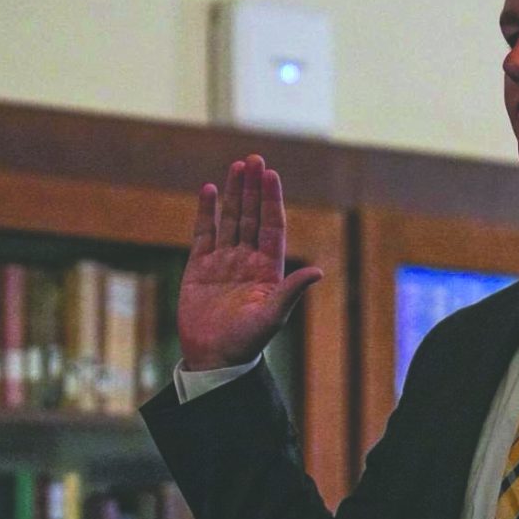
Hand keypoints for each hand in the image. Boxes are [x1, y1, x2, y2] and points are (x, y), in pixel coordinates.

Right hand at [178, 154, 322, 370]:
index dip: (271, 200)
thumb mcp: (272, 316)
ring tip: (236, 166)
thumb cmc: (247, 342)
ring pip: (230, 219)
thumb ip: (291, 291)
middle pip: (251, 216)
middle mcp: (247, 260)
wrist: (214, 359)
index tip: (271, 175)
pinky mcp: (199, 268)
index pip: (272, 226)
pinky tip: (209, 190)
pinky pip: (204, 233)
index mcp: (268, 269)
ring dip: (233, 193)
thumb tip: (319, 272)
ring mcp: (223, 261)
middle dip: (253, 188)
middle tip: (255, 159)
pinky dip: (206, 212)